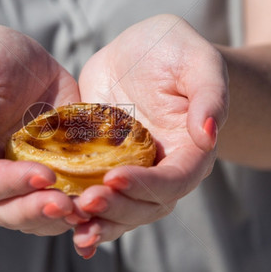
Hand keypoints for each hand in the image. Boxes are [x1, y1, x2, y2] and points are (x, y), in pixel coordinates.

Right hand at [0, 26, 81, 235]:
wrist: (20, 65)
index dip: (10, 183)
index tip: (45, 175)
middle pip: (6, 211)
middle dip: (36, 211)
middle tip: (66, 205)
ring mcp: (20, 184)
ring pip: (35, 218)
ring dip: (59, 220)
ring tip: (86, 211)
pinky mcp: (52, 179)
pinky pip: (62, 205)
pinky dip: (79, 210)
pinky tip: (99, 206)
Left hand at [73, 15, 228, 257]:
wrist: (140, 51)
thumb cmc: (177, 51)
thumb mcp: (199, 62)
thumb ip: (210, 95)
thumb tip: (209, 135)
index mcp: (190, 151)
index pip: (174, 181)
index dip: (147, 185)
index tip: (115, 177)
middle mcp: (162, 169)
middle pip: (145, 205)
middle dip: (116, 208)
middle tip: (86, 201)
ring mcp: (131, 171)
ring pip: (119, 209)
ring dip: (97, 220)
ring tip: (69, 218)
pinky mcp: (102, 165)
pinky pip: (93, 193)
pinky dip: (79, 211)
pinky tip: (60, 220)